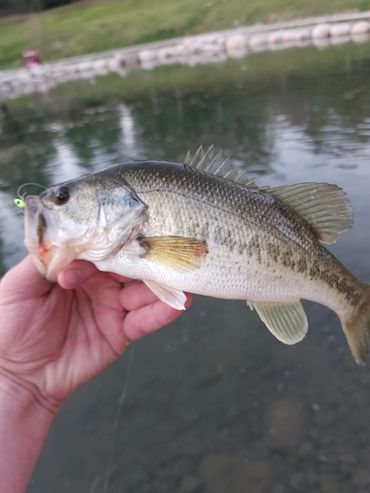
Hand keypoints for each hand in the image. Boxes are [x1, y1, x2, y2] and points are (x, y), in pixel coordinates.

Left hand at [0, 255, 189, 411]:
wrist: (18, 374)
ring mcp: (112, 307)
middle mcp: (99, 284)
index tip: (119, 241)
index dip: (111, 243)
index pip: (102, 248)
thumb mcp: (19, 286)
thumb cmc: (11, 326)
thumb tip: (67, 237)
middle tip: (168, 246)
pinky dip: (163, 312)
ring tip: (181, 272)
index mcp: (78, 268)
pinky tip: (180, 302)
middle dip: (146, 256)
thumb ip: (44, 260)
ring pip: (143, 290)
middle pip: (129, 265)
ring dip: (162, 282)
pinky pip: (145, 320)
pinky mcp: (122, 332)